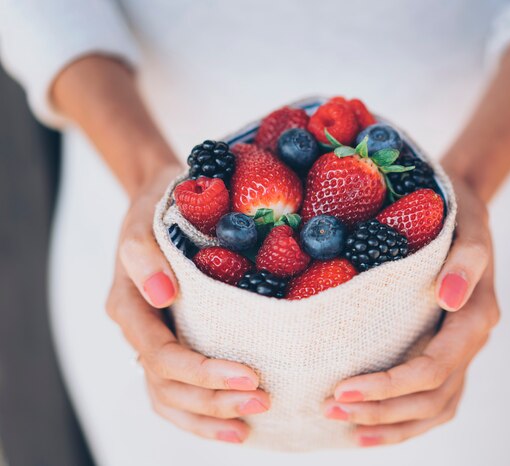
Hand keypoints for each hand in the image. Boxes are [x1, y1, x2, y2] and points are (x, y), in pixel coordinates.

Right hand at [106, 166, 269, 443]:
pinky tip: (233, 425)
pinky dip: (201, 413)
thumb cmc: (160, 209)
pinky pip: (176, 391)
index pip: (161, 356)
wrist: (163, 202)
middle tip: (262, 401)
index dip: (202, 372)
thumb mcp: (147, 220)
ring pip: (169, 397)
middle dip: (213, 399)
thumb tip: (163, 294)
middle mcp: (139, 331)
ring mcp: (154, 340)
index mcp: (129, 306)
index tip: (249, 375)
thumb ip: (145, 255)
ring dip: (208, 415)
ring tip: (250, 425)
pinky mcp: (170, 342)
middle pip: (168, 385)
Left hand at [322, 175, 499, 445]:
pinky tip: (370, 426)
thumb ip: (466, 262)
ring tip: (346, 426)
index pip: (434, 367)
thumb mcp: (467, 228)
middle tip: (332, 408)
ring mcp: (461, 351)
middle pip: (431, 396)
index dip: (390, 385)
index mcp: (476, 316)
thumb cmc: (457, 218)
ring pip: (434, 407)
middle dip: (383, 409)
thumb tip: (449, 297)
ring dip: (392, 423)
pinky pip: (434, 400)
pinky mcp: (447, 353)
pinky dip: (405, 421)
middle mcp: (470, 341)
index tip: (343, 387)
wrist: (464, 212)